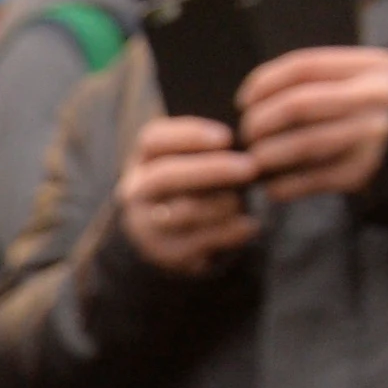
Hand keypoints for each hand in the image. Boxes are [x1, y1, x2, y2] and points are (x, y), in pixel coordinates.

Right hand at [113, 115, 262, 275]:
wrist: (166, 232)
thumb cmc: (190, 181)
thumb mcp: (189, 158)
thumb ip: (210, 147)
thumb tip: (243, 142)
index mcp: (143, 159)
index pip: (154, 140)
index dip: (190, 136)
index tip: (226, 137)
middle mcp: (138, 192)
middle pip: (164, 177)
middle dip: (210, 170)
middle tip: (250, 167)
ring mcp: (148, 224)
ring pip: (183, 213)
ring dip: (221, 204)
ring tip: (243, 200)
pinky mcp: (167, 252)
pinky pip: (199, 242)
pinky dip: (229, 232)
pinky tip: (248, 225)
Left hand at [238, 42, 387, 202]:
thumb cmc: (380, 111)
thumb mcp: (366, 81)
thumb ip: (325, 81)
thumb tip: (255, 100)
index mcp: (373, 66)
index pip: (303, 66)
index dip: (264, 82)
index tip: (244, 100)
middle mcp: (377, 97)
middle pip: (298, 104)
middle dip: (260, 121)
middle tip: (247, 133)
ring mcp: (374, 135)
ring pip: (303, 143)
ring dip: (267, 154)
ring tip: (255, 158)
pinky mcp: (368, 170)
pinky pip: (313, 179)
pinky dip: (283, 185)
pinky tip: (272, 185)